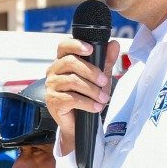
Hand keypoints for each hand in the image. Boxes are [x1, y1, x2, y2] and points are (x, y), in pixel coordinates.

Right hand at [45, 37, 114, 155]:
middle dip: (91, 72)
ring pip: (73, 81)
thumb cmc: (86, 96)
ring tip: (103, 98)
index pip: (64, 46)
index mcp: (63, 61)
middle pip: (71, 62)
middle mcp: (53, 71)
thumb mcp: (99, 76)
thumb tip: (114, 44)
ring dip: (92, 90)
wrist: (78, 122)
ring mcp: (51, 86)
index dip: (76, 45)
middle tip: (104, 81)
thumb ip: (106, 60)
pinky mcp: (53, 101)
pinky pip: (72, 98)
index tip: (90, 49)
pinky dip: (87, 103)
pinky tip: (96, 107)